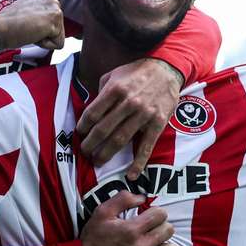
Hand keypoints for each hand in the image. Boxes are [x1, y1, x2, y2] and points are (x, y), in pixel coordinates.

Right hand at [0, 0, 64, 50]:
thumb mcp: (28, 12)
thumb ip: (41, 14)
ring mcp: (54, 7)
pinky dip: (46, 45)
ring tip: (30, 30)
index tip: (27, 23)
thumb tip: (49, 25)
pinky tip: (33, 34)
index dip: (41, 27)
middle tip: (27, 27)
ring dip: (45, 38)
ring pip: (59, 36)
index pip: (54, 19)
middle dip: (45, 33)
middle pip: (59, 27)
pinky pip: (58, 44)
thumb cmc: (9, 24)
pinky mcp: (54, 19)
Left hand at [77, 58, 182, 179]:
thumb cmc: (136, 73)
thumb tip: (90, 111)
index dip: (83, 126)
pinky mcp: (157, 123)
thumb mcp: (114, 75)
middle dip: (90, 144)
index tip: (79, 133)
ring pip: (120, 139)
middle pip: (103, 129)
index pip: (93, 113)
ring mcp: (144, 114)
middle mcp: (129, 102)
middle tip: (84, 152)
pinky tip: (131, 175)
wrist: (166, 70)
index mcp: (115, 89)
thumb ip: (101, 92)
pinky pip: (146, 146)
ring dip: (106, 153)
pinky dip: (138, 163)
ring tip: (97, 161)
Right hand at [80, 191, 179, 245]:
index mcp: (132, 229)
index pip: (161, 215)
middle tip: (152, 231)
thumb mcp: (102, 212)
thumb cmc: (92, 238)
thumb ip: (122, 199)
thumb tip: (141, 197)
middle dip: (162, 227)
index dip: (157, 213)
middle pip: (168, 231)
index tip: (150, 217)